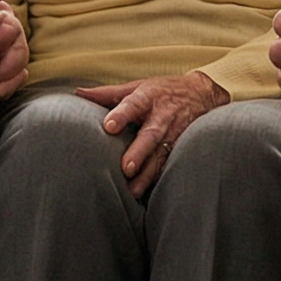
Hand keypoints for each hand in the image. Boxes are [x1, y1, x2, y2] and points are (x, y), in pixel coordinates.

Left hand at [78, 72, 228, 196]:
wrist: (203, 94)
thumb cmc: (162, 91)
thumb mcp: (137, 86)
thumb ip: (108, 94)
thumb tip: (78, 93)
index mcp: (147, 98)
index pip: (133, 105)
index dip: (122, 115)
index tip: (109, 126)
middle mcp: (162, 117)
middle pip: (150, 135)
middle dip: (139, 152)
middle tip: (126, 168)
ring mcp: (174, 134)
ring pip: (161, 156)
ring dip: (148, 174)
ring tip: (134, 191)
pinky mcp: (181, 148)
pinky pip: (170, 165)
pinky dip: (160, 179)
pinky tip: (148, 193)